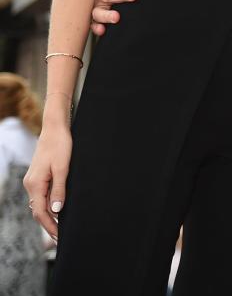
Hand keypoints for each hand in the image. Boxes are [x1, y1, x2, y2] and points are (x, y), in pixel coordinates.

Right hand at [23, 124, 71, 239]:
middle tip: (60, 239)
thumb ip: (59, 189)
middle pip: (37, 211)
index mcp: (35, 184)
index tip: (60, 237)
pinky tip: (56, 211)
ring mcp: (32, 181)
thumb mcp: (63, 168)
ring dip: (48, 217)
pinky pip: (40, 196)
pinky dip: (47, 206)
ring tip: (59, 229)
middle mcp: (30, 184)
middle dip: (48, 226)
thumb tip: (56, 210)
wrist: (55, 129)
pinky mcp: (37, 177)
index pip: (40, 212)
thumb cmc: (61, 146)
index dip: (50, 226)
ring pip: (38, 205)